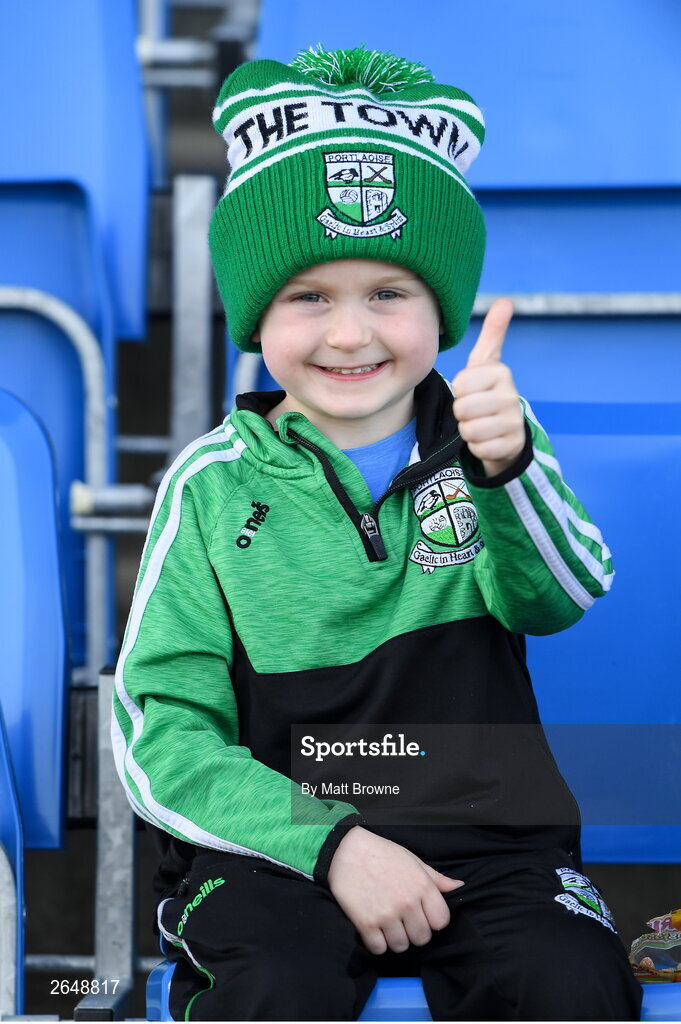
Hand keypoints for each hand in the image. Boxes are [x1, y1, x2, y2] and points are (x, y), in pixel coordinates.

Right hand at [327, 826, 463, 954]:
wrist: (345, 850)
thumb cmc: (381, 853)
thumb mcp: (412, 860)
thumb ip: (436, 878)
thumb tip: (459, 887)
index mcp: (422, 885)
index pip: (441, 921)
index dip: (432, 920)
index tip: (422, 915)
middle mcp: (407, 902)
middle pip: (422, 938)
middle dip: (414, 932)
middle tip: (402, 920)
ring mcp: (386, 914)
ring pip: (401, 946)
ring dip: (394, 939)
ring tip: (387, 923)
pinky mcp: (366, 924)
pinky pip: (379, 949)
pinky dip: (376, 942)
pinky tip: (373, 928)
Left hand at [452, 298, 524, 476]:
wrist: (507, 430)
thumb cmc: (488, 392)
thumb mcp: (487, 363)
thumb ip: (493, 333)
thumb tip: (506, 300)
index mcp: (501, 372)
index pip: (460, 383)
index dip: (459, 390)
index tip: (472, 390)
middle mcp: (511, 395)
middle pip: (462, 408)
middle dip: (462, 413)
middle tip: (475, 410)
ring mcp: (514, 421)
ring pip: (469, 430)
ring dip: (468, 430)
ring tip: (481, 423)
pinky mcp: (511, 445)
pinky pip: (479, 448)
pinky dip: (478, 447)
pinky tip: (488, 439)